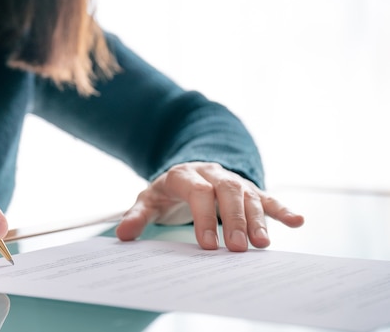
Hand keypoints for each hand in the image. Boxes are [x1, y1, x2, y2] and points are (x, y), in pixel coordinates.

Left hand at [115, 162, 303, 250]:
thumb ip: (137, 216)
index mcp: (184, 175)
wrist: (188, 171)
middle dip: (233, 219)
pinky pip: (266, 197)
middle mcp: (211, 173)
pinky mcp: (248, 189)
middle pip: (227, 191)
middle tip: (236, 248)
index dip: (203, 216)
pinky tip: (297, 221)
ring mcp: (232, 180)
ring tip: (261, 245)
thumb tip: (123, 234)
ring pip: (248, 195)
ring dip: (256, 219)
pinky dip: (281, 209)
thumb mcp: (149, 200)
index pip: (197, 192)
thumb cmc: (168, 192)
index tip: (206, 245)